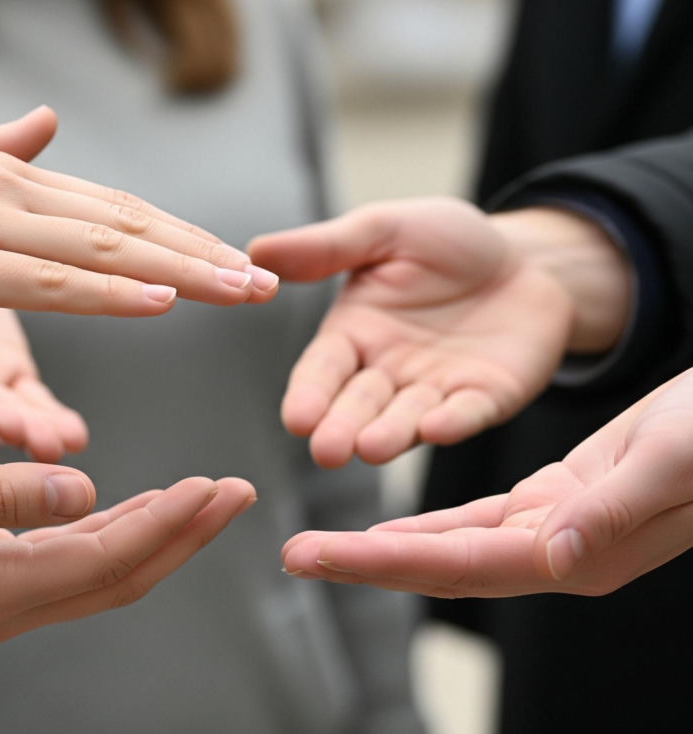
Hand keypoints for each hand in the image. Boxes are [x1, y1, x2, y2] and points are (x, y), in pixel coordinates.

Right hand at [0, 107, 278, 313]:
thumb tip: (45, 121)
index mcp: (14, 179)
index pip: (119, 210)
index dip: (181, 235)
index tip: (232, 258)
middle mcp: (14, 194)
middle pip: (130, 226)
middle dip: (204, 256)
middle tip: (267, 280)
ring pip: (106, 250)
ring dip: (182, 272)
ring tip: (242, 291)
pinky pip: (52, 282)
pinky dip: (112, 291)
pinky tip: (162, 302)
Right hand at [0, 452, 255, 643]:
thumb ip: (1, 493)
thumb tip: (82, 489)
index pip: (104, 559)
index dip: (166, 525)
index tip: (215, 488)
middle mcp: (6, 608)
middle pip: (120, 576)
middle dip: (185, 536)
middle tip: (238, 492)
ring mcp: (0, 601)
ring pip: (103, 572)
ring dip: (159, 535)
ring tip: (207, 497)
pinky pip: (72, 564)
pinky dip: (115, 535)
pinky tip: (140, 509)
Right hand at [249, 198, 579, 465]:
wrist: (529, 259)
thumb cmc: (449, 244)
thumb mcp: (384, 230)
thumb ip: (326, 247)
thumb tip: (256, 248)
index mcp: (354, 334)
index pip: (322, 371)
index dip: (309, 395)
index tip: (296, 418)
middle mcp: (387, 372)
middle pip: (358, 405)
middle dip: (342, 428)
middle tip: (327, 450)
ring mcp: (436, 391)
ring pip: (406, 418)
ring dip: (389, 435)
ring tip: (370, 448)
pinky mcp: (485, 399)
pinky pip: (467, 412)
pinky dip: (453, 422)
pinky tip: (437, 428)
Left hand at [282, 367, 692, 596]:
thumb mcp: (672, 460)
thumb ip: (612, 510)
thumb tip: (552, 556)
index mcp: (574, 554)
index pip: (458, 565)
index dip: (384, 563)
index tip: (319, 555)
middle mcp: (554, 555)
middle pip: (439, 566)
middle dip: (363, 563)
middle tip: (293, 556)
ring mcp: (552, 534)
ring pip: (449, 548)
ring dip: (383, 549)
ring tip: (320, 547)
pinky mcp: (552, 504)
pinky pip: (474, 523)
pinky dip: (428, 528)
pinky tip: (388, 530)